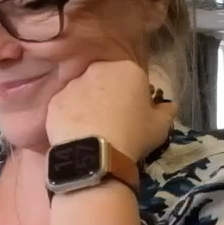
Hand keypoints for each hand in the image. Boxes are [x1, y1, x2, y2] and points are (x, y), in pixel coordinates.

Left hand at [45, 59, 176, 160]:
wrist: (96, 155)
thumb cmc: (133, 136)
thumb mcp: (161, 126)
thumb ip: (166, 111)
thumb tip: (168, 106)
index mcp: (127, 69)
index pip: (132, 78)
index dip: (133, 96)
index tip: (132, 113)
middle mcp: (97, 70)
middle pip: (103, 81)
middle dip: (106, 95)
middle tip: (110, 120)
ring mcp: (72, 85)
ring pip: (81, 93)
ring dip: (86, 105)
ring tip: (90, 129)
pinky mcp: (54, 102)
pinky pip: (64, 107)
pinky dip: (68, 118)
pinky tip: (75, 134)